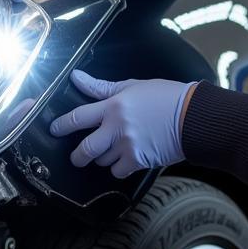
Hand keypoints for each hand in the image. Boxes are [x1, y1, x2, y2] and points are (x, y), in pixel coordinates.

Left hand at [50, 69, 196, 178]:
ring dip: (102, 158)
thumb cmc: (165, 97)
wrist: (193, 117)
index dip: (62, 124)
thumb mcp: (131, 86)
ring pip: (102, 161)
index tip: (54, 128)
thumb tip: (77, 77)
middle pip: (86, 148)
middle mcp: (117, 128)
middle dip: (77, 156)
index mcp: (113, 106)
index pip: (78, 117)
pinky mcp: (139, 161)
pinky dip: (118, 168)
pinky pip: (118, 171)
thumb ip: (101, 87)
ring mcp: (127, 146)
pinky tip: (125, 159)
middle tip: (76, 156)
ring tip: (111, 150)